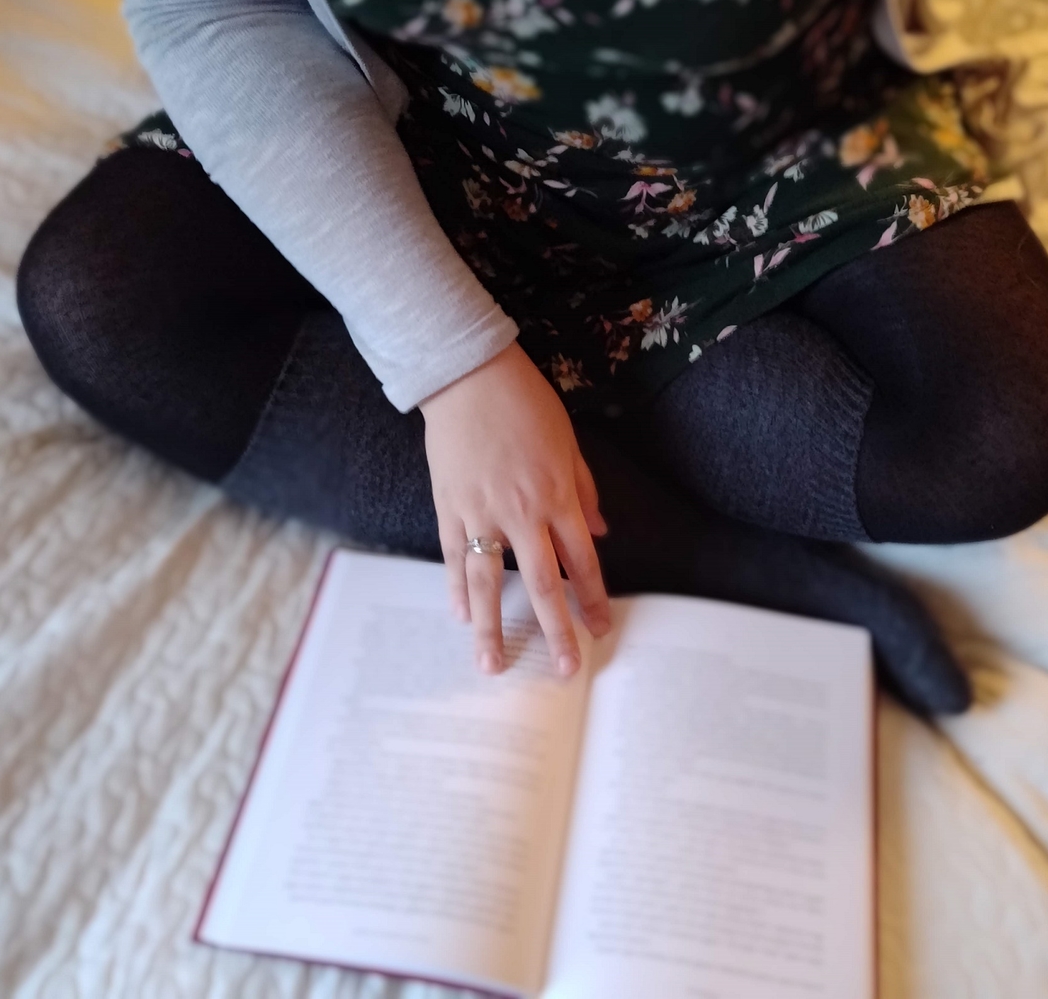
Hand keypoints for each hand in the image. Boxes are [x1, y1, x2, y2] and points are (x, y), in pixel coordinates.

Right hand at [420, 343, 611, 675]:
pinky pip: (455, 558)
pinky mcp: (449, 507)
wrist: (468, 377)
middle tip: (563, 669)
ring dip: (492, 628)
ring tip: (493, 666)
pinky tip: (461, 617)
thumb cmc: (525, 404)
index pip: (581, 562)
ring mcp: (481, 513)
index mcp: (557, 497)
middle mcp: (522, 513)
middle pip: (542, 585)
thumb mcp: (569, 443)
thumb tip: (598, 533)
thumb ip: (584, 490)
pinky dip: (457, 589)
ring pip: (489, 583)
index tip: (599, 630)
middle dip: (556, 631)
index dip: (592, 600)